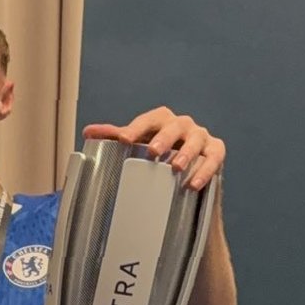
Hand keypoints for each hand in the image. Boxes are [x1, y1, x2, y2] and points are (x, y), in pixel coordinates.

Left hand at [83, 108, 224, 191]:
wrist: (186, 173)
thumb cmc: (158, 155)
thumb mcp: (137, 146)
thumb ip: (116, 137)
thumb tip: (88, 132)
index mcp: (162, 121)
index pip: (149, 120)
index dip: (136, 128)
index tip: (124, 140)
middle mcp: (183, 126)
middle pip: (175, 126)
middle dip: (164, 138)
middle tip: (153, 152)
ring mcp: (201, 137)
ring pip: (196, 141)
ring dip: (187, 154)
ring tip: (176, 168)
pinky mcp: (216, 151)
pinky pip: (214, 158)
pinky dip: (205, 170)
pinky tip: (193, 184)